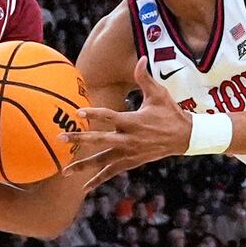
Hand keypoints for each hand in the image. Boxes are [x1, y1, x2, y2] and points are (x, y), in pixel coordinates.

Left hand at [63, 59, 189, 188]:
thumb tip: (140, 58)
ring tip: (64, 171)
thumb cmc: (170, 113)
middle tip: (60, 139)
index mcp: (133, 121)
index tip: (78, 114)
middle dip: (79, 140)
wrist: (184, 137)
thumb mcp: (158, 94)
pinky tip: (84, 188)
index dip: (94, 114)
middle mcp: (128, 139)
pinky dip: (98, 179)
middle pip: (100, 140)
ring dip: (82, 166)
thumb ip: (144, 77)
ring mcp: (129, 153)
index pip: (110, 117)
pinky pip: (111, 172)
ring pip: (102, 161)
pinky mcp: (131, 162)